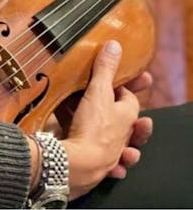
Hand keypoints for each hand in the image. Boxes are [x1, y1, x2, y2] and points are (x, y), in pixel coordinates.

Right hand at [60, 40, 142, 199]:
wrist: (80, 163)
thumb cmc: (93, 126)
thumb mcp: (98, 91)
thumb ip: (105, 69)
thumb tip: (115, 45)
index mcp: (126, 115)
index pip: (129, 98)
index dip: (124, 87)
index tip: (119, 81)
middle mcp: (122, 134)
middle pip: (127, 121)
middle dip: (126, 115)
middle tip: (124, 107)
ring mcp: (110, 150)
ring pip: (120, 144)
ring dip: (123, 142)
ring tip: (124, 139)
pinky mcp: (97, 164)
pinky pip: (107, 163)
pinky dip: (111, 163)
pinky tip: (112, 162)